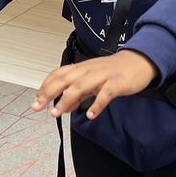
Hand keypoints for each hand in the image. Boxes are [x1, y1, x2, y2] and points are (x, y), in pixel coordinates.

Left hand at [32, 49, 157, 118]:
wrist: (138, 61)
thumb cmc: (114, 71)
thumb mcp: (92, 80)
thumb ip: (77, 94)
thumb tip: (63, 107)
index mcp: (81, 68)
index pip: (58, 74)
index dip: (45, 86)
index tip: (36, 100)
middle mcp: (89, 70)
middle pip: (65, 79)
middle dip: (49, 92)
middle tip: (38, 106)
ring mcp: (103, 75)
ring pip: (81, 85)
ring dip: (67, 99)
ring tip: (57, 112)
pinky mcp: (117, 82)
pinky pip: (106, 93)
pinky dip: (97, 104)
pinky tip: (91, 115)